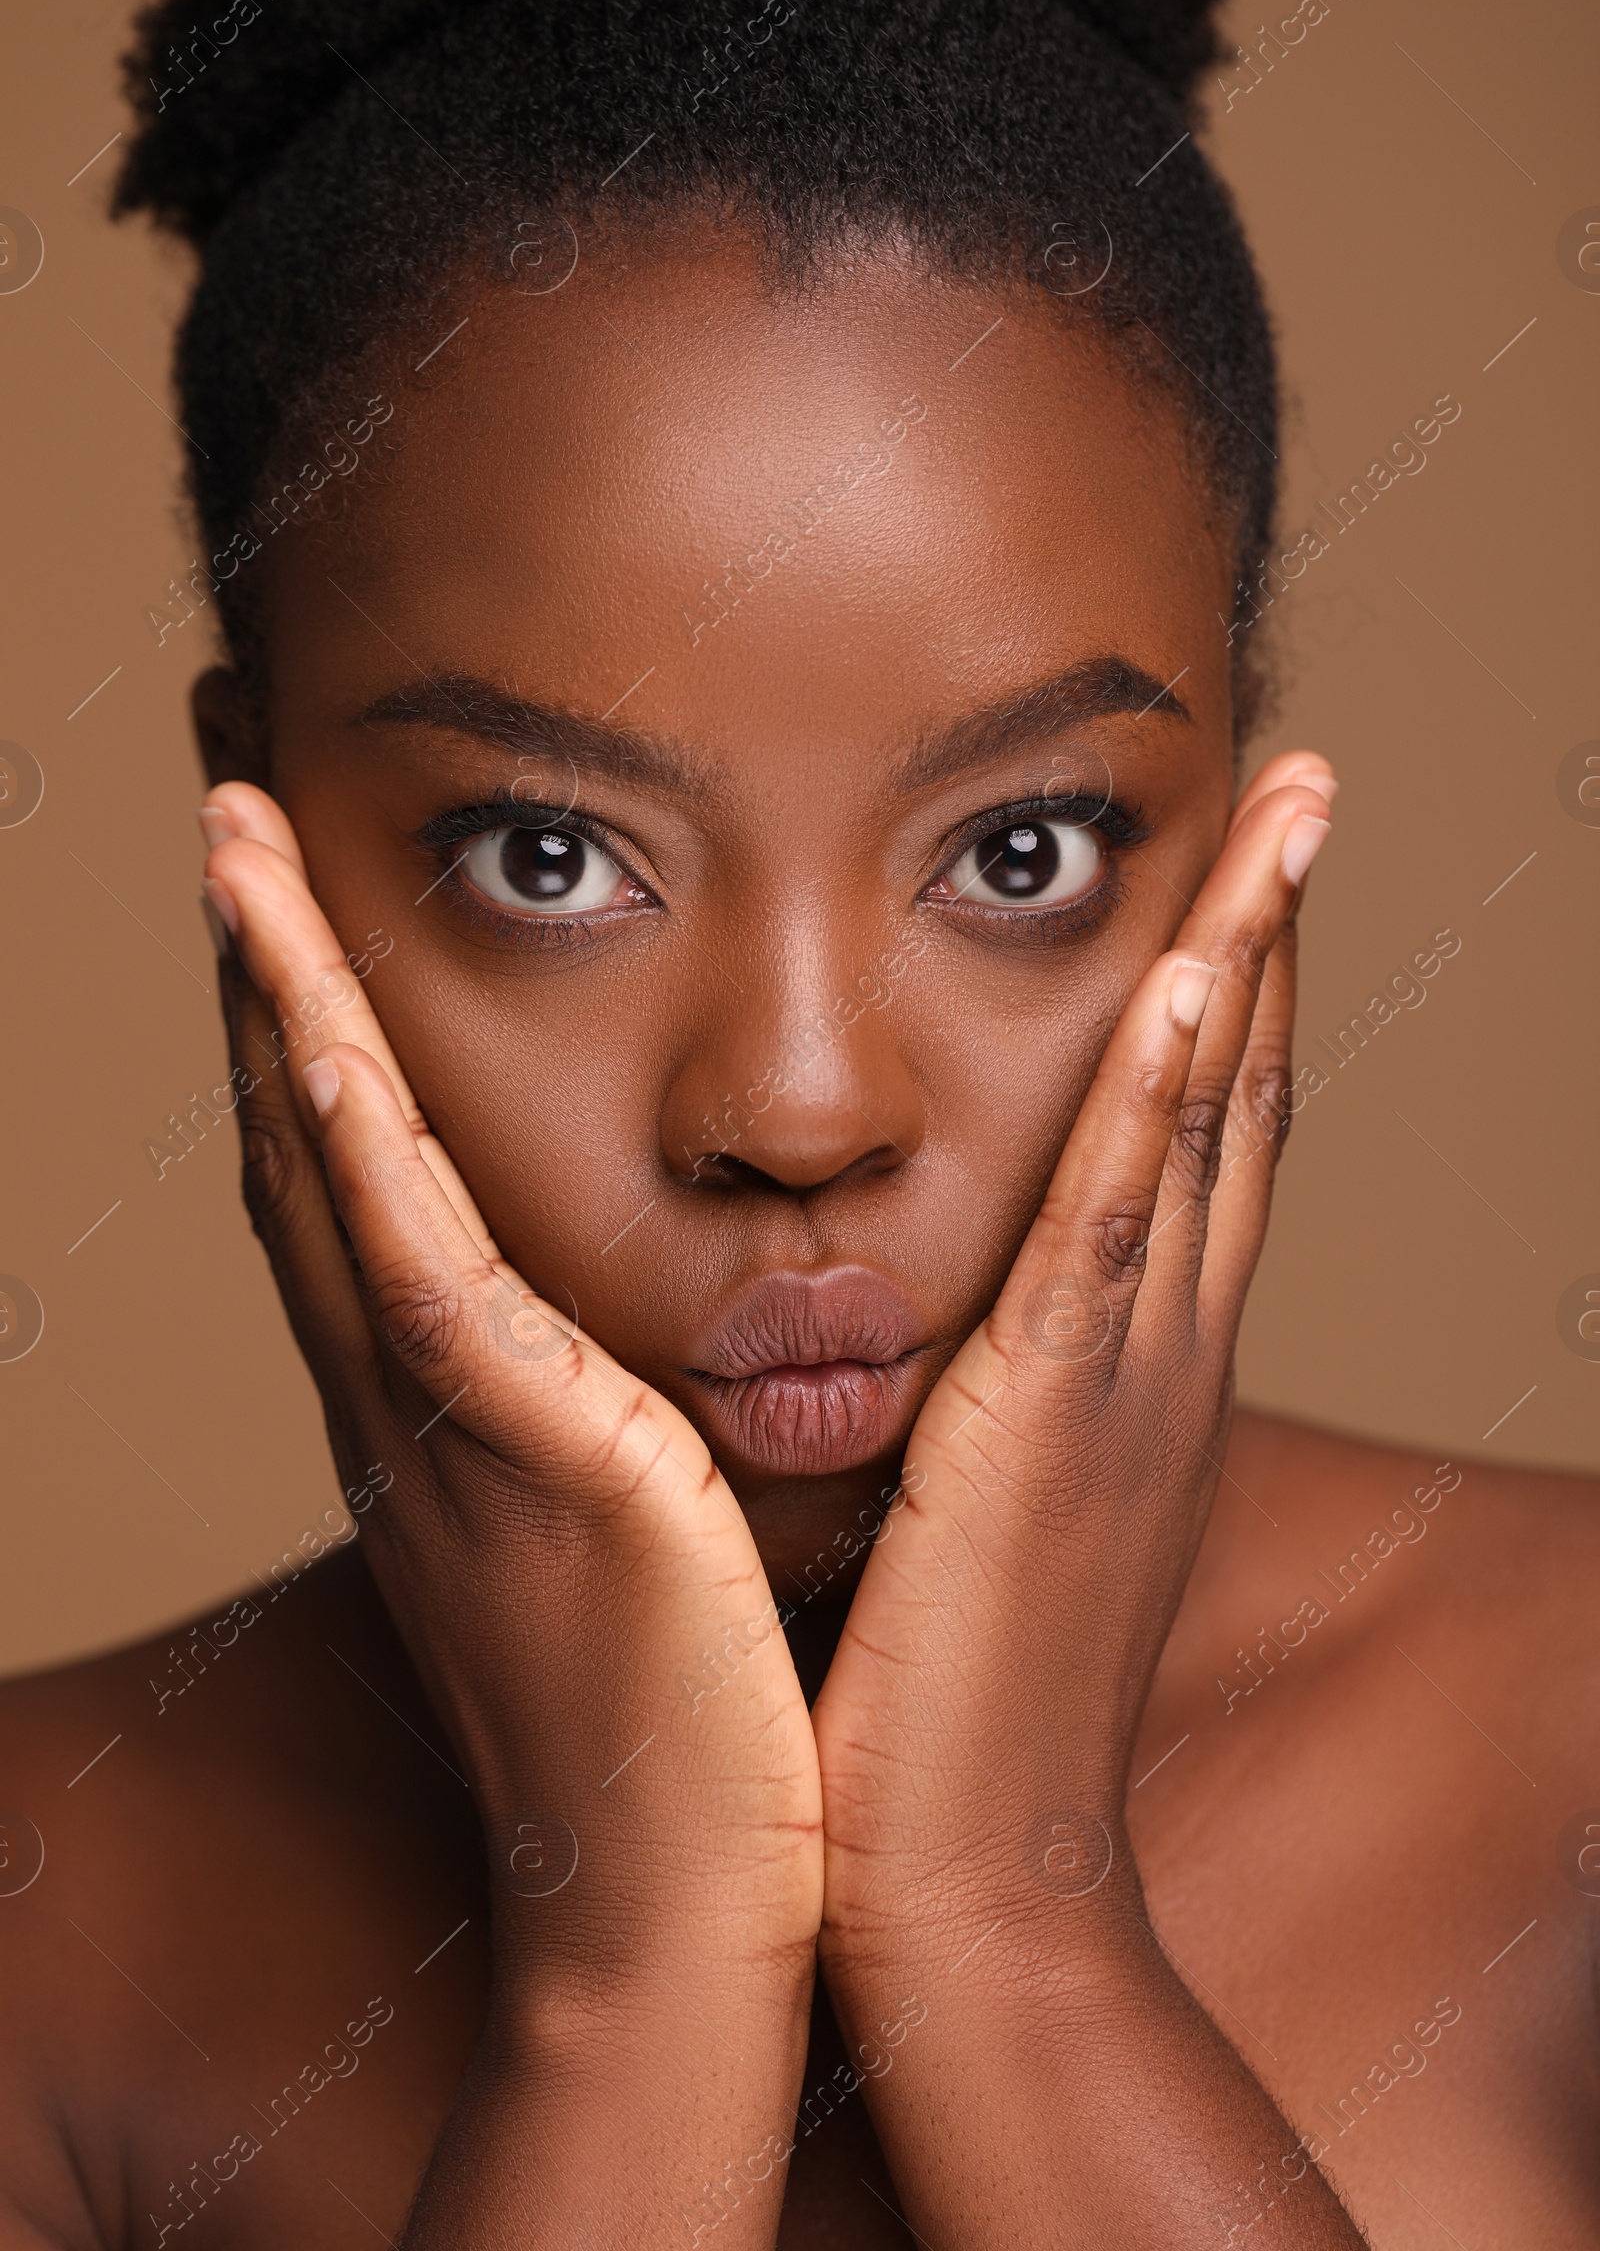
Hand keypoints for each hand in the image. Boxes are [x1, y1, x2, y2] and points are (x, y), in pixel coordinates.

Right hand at [201, 784, 821, 2017]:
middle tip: (220, 792)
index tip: (281, 875)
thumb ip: (591, 1405)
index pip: (344, 1166)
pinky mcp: (526, 1464)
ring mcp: (445, 1425)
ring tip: (233, 832)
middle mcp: (404, 1393)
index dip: (293, 1012)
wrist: (679, 1909)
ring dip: (271, 995)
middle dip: (254, 960)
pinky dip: (353, 1153)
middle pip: (297, 1134)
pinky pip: (420, 1279)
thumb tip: (621, 1327)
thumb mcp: (615, 1518)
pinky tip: (311, 1034)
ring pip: (330, 1170)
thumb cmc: (674, 1711)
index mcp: (437, 1398)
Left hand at [812, 752, 1333, 1982]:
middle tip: (1305, 781)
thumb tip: (932, 1333)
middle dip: (1275, 927)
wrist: (966, 1882)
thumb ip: (982, 1408)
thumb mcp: (984, 1515)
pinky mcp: (1051, 1420)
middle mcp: (1163, 1353)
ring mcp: (1124, 1378)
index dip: (1234, 996)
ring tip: (1288, 802)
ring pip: (1208, 1122)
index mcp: (1138, 1373)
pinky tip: (1192, 977)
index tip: (1240, 876)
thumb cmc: (953, 1705)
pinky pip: (1120, 1226)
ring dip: (1249, 951)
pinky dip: (1165, 1097)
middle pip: (1242, 1095)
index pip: (1205, 1145)